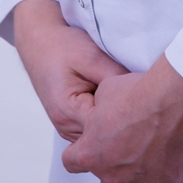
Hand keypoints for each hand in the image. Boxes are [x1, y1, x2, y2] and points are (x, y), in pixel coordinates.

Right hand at [13, 0, 128, 141]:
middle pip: (103, 138)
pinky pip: (93, 130)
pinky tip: (115, 104)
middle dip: (122, 123)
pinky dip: (105, 121)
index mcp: (68, 112)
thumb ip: (115, 78)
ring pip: (99, 138)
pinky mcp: (71, 124)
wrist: (40, 44)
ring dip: (114, 124)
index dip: (127, 117)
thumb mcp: (92, 57)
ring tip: (127, 101)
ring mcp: (67, 128)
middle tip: (140, 101)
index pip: (106, 130)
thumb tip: (141, 94)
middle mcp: (65, 126)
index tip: (142, 102)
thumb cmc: (63, 47)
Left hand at [62, 54, 182, 182]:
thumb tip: (102, 114)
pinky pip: (162, 179)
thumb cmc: (140, 93)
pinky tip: (171, 146)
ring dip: (141, 164)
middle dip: (115, 159)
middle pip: (106, 174)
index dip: (82, 150)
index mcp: (91, 153)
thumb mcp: (105, 91)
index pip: (71, 162)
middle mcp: (112, 175)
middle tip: (131, 137)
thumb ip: (98, 113)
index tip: (92, 143)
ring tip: (155, 139)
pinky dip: (165, 167)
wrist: (176, 98)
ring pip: (135, 179)